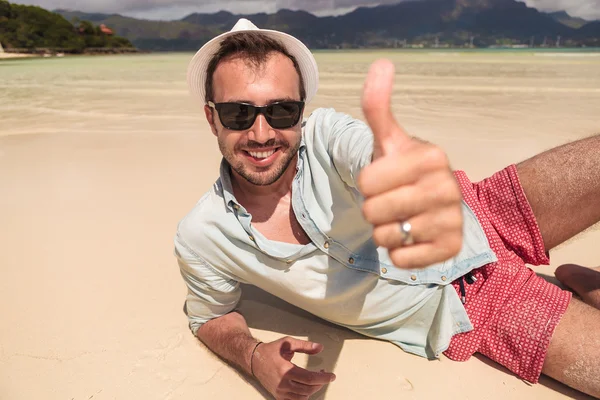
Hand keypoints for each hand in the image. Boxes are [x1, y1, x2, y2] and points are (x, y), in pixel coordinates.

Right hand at [252, 336, 335, 399]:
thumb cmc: (270, 350)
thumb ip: (304, 346)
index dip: (323, 378)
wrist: (254, 360)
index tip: (331, 376)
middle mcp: (282, 383)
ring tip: (317, 380)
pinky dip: (304, 396)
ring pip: (303, 397)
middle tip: (325, 376)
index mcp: (285, 370)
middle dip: (320, 383)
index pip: (309, 378)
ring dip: (313, 390)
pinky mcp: (278, 396)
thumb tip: (319, 348)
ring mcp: (279, 391)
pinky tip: (307, 388)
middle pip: (308, 389)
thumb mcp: (287, 343)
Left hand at [357, 59, 462, 268]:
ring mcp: (452, 220)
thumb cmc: (403, 169)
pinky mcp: (450, 249)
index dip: (367, 181)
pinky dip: (399, 252)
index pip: (366, 180)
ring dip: (384, 230)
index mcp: (431, 156)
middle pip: (373, 210)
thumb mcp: (388, 138)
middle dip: (373, 208)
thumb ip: (378, 105)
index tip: (386, 177)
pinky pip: (401, 260)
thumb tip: (381, 64)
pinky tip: (412, 237)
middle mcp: (448, 187)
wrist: (430, 202)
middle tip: (392, 199)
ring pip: (384, 236)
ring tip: (402, 217)